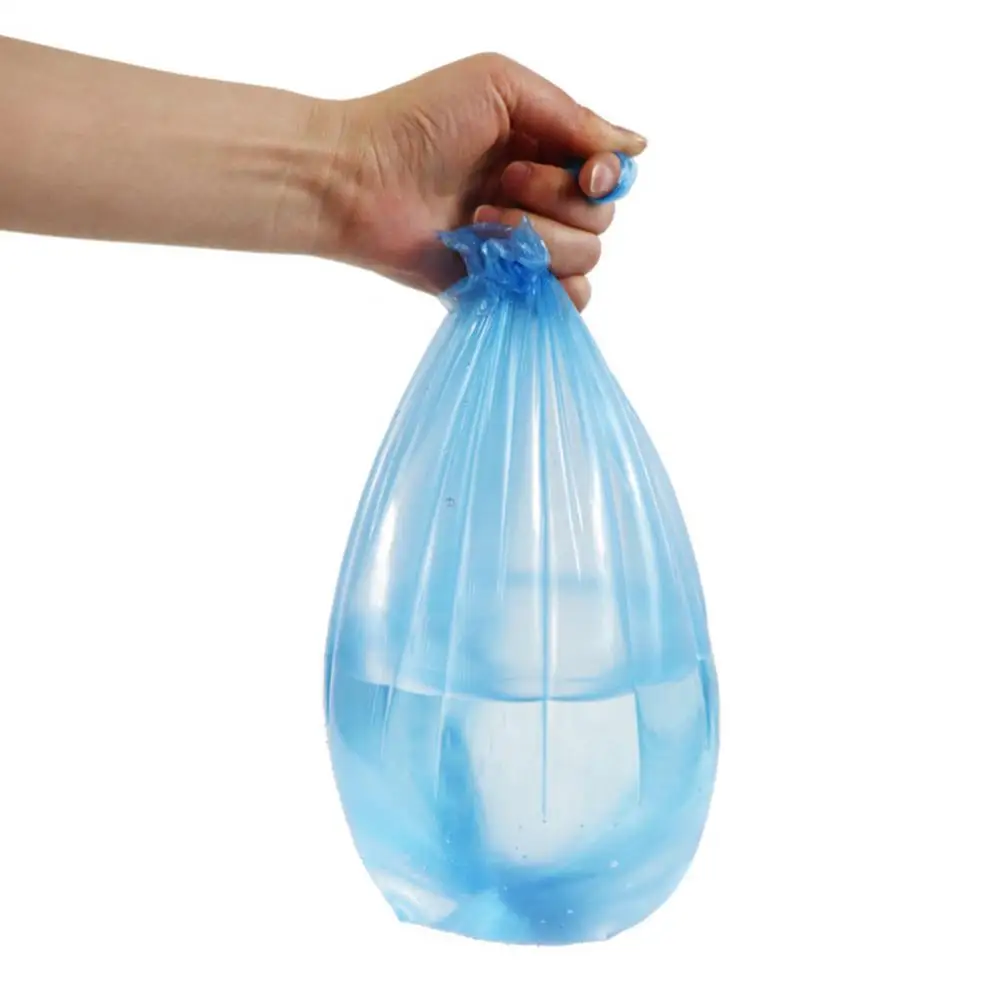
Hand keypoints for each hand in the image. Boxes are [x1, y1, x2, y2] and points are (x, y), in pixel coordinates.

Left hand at [315, 53, 645, 309]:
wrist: (358, 180)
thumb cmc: (418, 121)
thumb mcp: (502, 88)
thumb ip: (572, 116)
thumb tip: (636, 146)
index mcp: (545, 149)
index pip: (609, 174)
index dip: (605, 177)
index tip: (585, 174)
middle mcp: (541, 199)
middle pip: (601, 220)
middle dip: (555, 201)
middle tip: (499, 183)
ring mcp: (522, 246)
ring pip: (585, 261)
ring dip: (537, 239)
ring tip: (481, 221)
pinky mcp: (502, 286)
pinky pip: (560, 303)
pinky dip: (545, 288)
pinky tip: (498, 260)